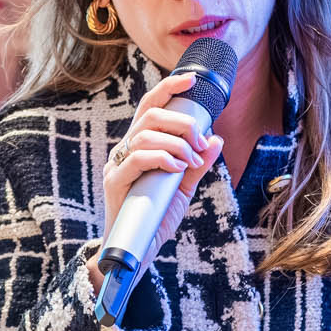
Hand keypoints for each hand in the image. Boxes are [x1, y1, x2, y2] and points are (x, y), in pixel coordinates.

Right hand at [93, 71, 225, 280]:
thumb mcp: (184, 188)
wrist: (136, 250)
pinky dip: (162, 158)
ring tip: (190, 161)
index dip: (168, 88)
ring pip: (144, 134)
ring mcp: (117, 165)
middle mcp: (125, 150)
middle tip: (199, 142)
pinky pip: (137, 159)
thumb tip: (216, 138)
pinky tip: (177, 167)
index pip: (150, 107)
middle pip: (150, 115)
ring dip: (175, 143)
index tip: (192, 80)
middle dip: (181, 122)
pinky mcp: (114, 182)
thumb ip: (197, 163)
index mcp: (140, 145)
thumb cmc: (156, 217)